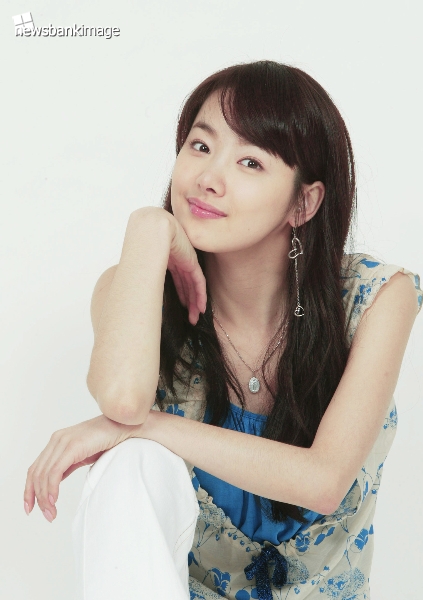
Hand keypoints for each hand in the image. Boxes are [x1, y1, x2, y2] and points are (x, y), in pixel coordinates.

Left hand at [24, 415, 135, 521]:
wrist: (124, 426)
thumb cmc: (107, 440)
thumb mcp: (82, 455)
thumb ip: (67, 465)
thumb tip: (54, 482)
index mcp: (57, 442)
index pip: (35, 469)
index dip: (29, 490)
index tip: (30, 508)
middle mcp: (56, 440)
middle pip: (36, 474)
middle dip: (37, 498)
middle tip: (47, 515)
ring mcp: (63, 441)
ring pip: (44, 475)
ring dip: (45, 497)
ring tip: (51, 513)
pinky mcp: (73, 446)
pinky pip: (56, 471)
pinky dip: (52, 488)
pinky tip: (54, 500)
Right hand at [132, 206, 206, 325]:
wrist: (152, 227)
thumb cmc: (140, 239)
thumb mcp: (142, 254)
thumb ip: (143, 268)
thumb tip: (129, 285)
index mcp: (168, 255)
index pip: (177, 277)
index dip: (180, 293)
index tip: (182, 307)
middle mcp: (179, 258)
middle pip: (186, 283)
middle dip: (188, 301)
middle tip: (190, 318)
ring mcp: (186, 259)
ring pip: (193, 285)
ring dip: (193, 302)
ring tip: (194, 318)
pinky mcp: (191, 262)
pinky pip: (198, 282)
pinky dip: (200, 296)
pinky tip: (201, 308)